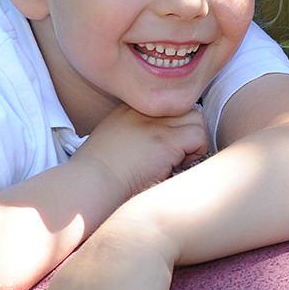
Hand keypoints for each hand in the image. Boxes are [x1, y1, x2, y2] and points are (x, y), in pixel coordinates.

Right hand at [74, 104, 207, 200]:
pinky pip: (199, 137)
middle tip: (177, 155)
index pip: (167, 105)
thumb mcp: (110, 143)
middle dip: (188, 131)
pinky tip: (177, 167)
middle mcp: (144, 111)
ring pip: (197, 119)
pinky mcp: (166, 141)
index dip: (174, 125)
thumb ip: (132, 135)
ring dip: (194, 142)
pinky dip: (196, 153)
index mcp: (130, 110)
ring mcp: (156, 124)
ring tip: (178, 161)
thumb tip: (154, 148)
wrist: (88, 184)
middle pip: (185, 108)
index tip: (166, 146)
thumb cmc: (95, 176)